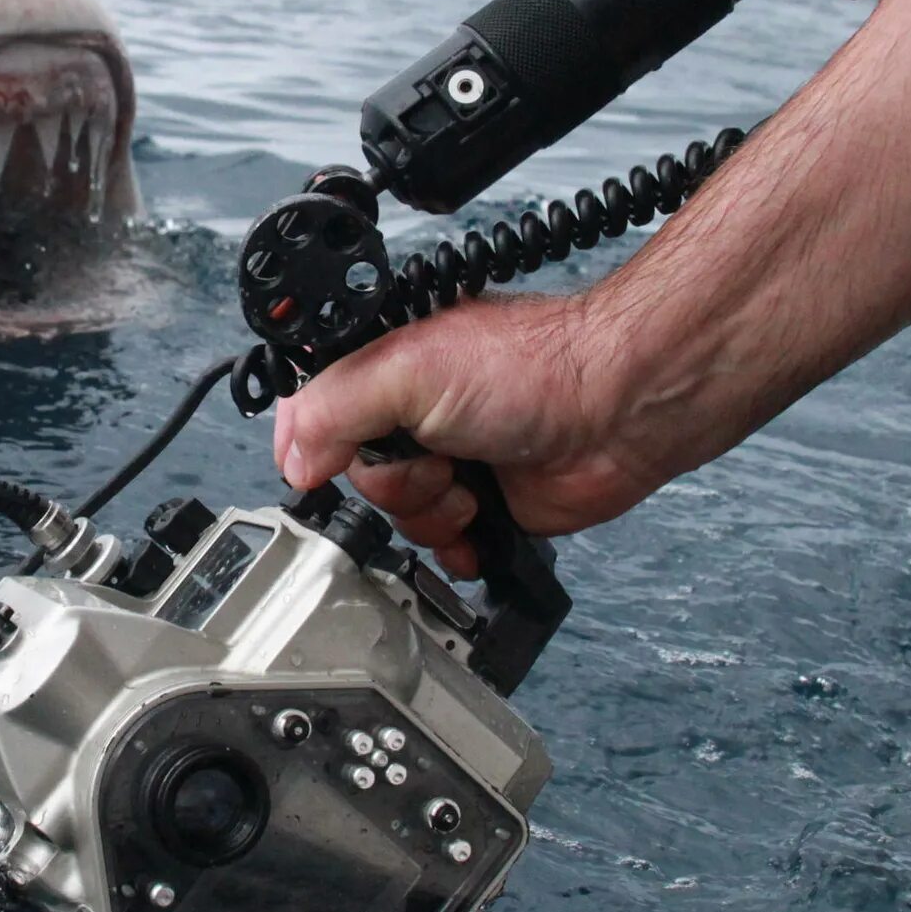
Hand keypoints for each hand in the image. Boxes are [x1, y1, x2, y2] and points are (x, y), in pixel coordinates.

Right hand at [271, 290, 682, 577]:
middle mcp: (413, 411)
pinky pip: (440, 545)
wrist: (616, 410)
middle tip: (432, 457)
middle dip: (392, 483)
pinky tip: (480, 520)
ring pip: (396, 517)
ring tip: (468, 482)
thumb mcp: (408, 369)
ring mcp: (448, 457)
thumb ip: (334, 408)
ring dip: (429, 513)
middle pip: (354, 477)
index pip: (314, 413)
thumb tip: (293, 459)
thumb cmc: (536, 366)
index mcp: (386, 365)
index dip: (313, 448)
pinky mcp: (483, 502)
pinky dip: (457, 546)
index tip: (324, 466)